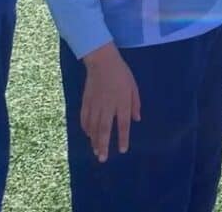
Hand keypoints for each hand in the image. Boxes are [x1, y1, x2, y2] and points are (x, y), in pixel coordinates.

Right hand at [81, 42, 140, 161]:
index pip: (123, 124)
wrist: (102, 62)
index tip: (123, 150)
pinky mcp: (85, 102)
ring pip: (93, 127)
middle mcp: (107, 106)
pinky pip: (84, 119)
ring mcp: (95, 105)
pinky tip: (88, 135)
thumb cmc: (121, 74)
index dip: (123, 138)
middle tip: (103, 158)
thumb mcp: (133, 87)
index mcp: (122, 102)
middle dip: (104, 145)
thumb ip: (135, 104)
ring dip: (94, 140)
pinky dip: (86, 128)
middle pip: (105, 130)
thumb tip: (137, 119)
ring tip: (96, 152)